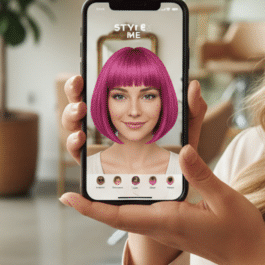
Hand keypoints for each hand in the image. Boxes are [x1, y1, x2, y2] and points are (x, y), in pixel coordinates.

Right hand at [61, 74, 207, 165]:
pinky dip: (73, 145)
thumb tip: (194, 85)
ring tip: (80, 111)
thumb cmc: (177, 158)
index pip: (97, 93)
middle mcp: (106, 128)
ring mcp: (98, 148)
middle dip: (73, 93)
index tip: (82, 73)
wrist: (171, 190)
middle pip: (79, 107)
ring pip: (73, 128)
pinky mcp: (96, 169)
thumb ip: (193, 110)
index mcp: (123, 113)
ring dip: (70, 116)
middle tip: (77, 86)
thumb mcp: (187, 132)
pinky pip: (78, 157)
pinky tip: (79, 138)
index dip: (84, 83)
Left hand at [61, 145, 264, 264]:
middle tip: (81, 161)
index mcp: (167, 219)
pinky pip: (146, 205)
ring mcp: (166, 223)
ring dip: (114, 190)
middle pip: (117, 210)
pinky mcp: (173, 220)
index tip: (68, 197)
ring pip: (130, 207)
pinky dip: (136, 189)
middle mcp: (161, 223)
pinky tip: (138, 171)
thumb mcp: (225, 198)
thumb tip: (181, 150)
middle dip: (96, 193)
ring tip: (101, 161)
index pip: (119, 216)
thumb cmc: (240, 232)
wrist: (250, 257)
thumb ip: (202, 174)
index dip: (91, 208)